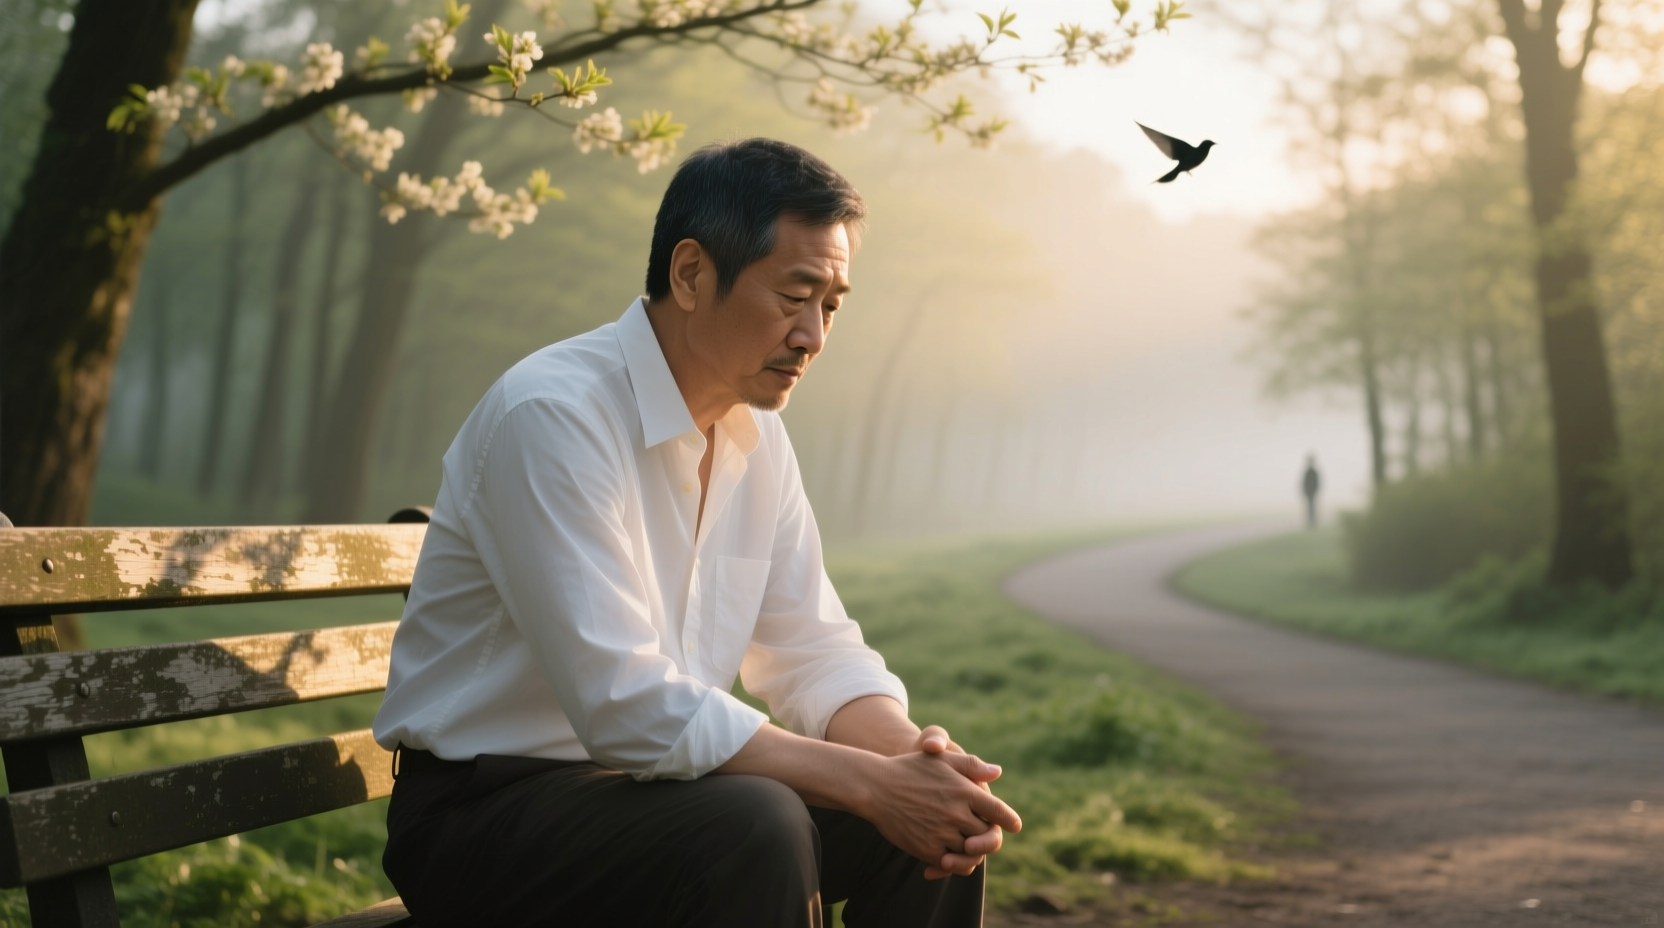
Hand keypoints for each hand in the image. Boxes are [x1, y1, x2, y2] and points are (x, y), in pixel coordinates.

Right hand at [860, 741, 1019, 879]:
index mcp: (964, 790)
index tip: (1014, 825)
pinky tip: (947, 856)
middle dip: (987, 835)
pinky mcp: (927, 850)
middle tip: (985, 835)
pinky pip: (950, 864)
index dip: (1009, 820)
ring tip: (966, 846)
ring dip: (971, 850)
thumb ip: (971, 765)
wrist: (874, 788)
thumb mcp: (941, 760)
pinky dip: (953, 863)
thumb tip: (997, 773)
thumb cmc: (909, 770)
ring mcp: (942, 833)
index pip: (998, 813)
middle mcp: (956, 813)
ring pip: (970, 852)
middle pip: (986, 835)